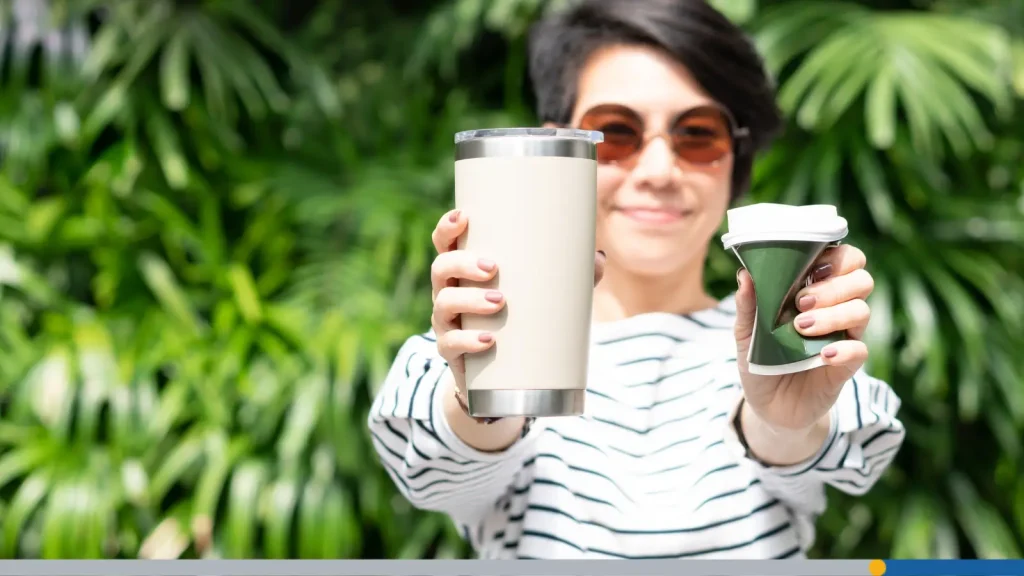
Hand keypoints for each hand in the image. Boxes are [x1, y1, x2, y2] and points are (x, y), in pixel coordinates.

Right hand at [429, 209, 606, 394]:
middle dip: (463, 263)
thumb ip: (569, 275)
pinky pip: (449, 344)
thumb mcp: (540, 294)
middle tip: (493, 268)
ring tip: (499, 302)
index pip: (445, 242)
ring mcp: (447, 322)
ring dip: (469, 300)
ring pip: (444, 303)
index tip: (464, 217)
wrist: (499, 376)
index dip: (447, 228)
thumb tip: (598, 258)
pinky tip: (487, 340)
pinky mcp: (451, 352)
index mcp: (464, 270)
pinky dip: (466, 341)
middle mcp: (449, 291)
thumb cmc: (518, 318)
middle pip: (441, 268)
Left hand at [734, 244, 873, 436]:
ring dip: (833, 314)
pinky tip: (823, 354)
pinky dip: (843, 348)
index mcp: (814, 290)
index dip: (836, 255)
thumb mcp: (745, 332)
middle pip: (860, 279)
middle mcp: (835, 309)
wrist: (767, 405)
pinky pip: (860, 349)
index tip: (811, 266)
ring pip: (861, 310)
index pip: (844, 259)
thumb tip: (744, 273)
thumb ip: (747, 304)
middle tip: (800, 301)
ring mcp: (843, 336)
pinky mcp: (846, 365)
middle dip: (833, 286)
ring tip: (801, 328)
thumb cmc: (760, 359)